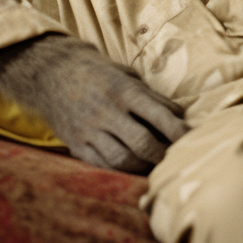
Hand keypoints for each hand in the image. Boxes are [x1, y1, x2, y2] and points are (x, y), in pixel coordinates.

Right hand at [0, 34, 188, 171]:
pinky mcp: (76, 144)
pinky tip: (132, 167)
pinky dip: (122, 170)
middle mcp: (106, 111)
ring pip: (123, 159)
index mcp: (123, 90)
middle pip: (143, 143)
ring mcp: (89, 129)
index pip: (159, 115)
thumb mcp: (128, 75)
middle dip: (164, 155)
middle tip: (175, 158)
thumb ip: (153, 97)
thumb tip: (180, 118)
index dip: (179, 132)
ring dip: (144, 166)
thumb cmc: (98, 72)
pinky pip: (102, 165)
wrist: (50, 72)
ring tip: (155, 165)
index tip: (192, 140)